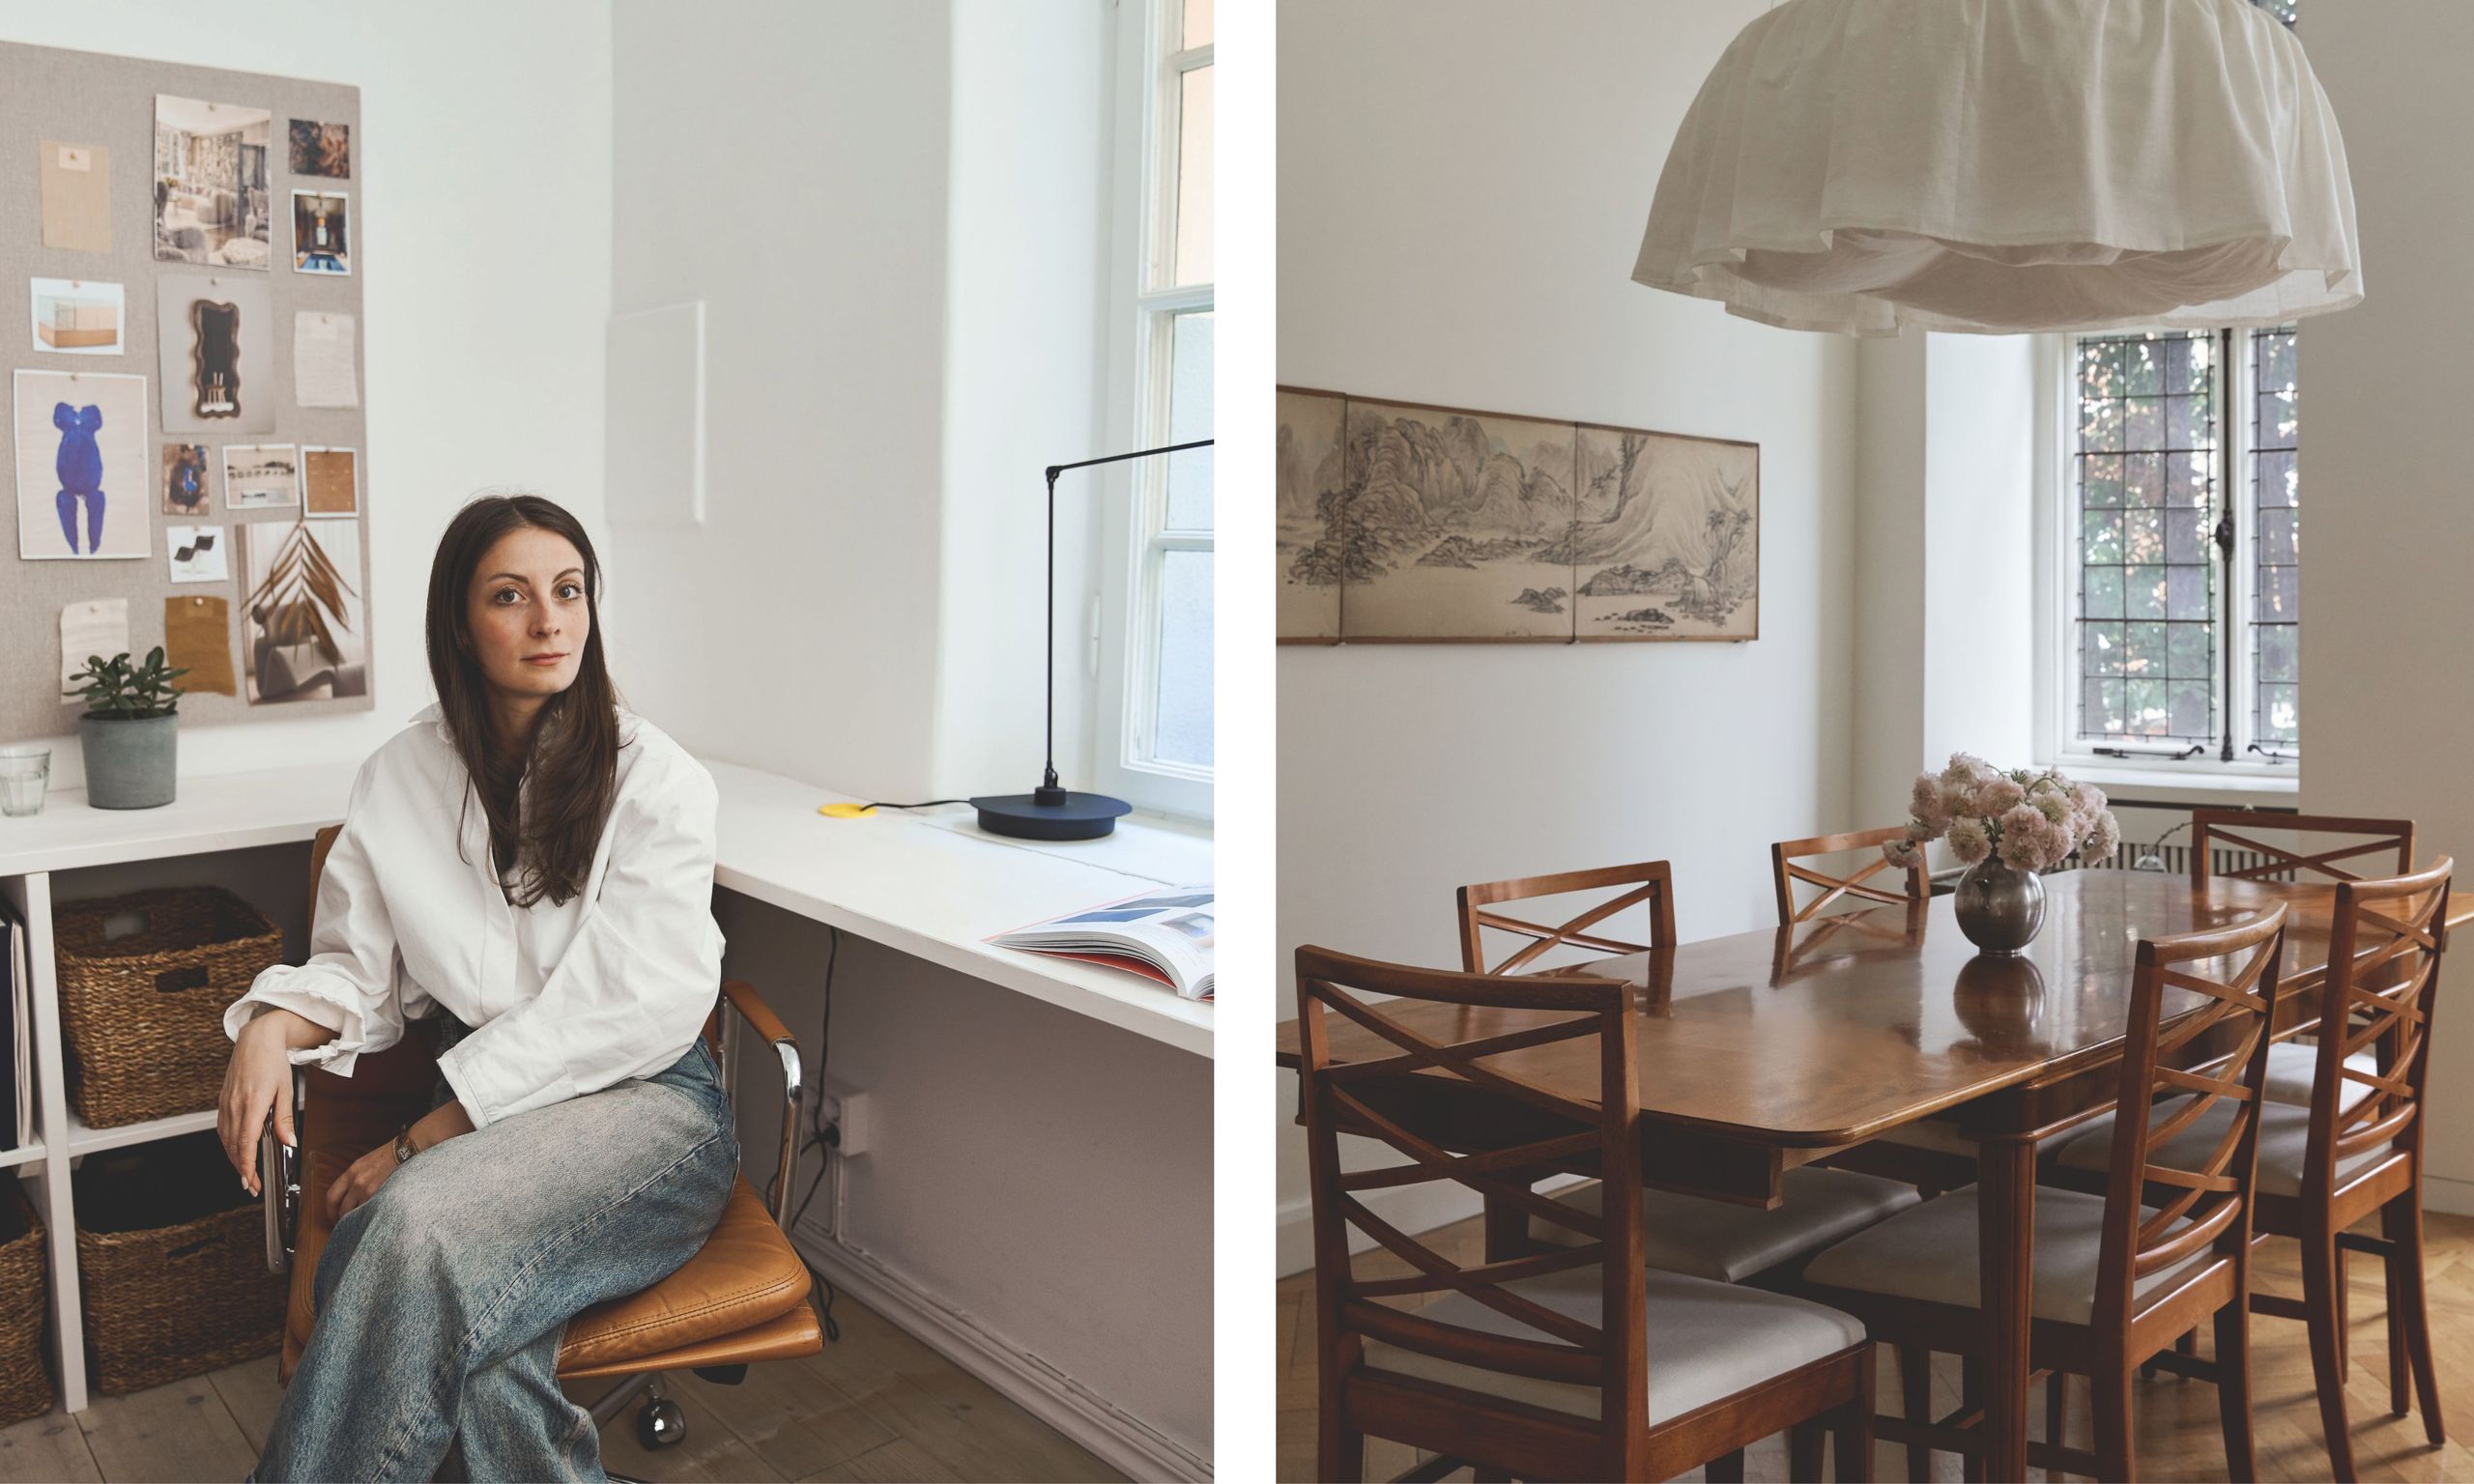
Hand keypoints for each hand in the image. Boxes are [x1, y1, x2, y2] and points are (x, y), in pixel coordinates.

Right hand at [217, 1016, 298, 1196]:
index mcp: (253, 1103)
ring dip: (234, 1160)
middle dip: (242, 1169)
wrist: (256, 1040)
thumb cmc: (274, 1062)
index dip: (247, 1165)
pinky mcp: (222, 1101)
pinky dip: (228, 1144)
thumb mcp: (286, 1090)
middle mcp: (235, 1105)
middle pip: (234, 1146)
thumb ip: (285, 1118)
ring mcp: (226, 1103)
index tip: (251, 1182)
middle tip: (252, 1186)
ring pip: (226, 1139)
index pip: (246, 1142)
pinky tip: (236, 1152)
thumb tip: (289, 1142)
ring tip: (246, 1175)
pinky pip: (222, 1128)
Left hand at [324, 1140, 401, 1224]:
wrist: (403, 1151)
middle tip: (347, 1225)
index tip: (333, 1217)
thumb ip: (352, 1179)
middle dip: (342, 1220)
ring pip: (356, 1213)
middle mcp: (356, 1182)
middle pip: (342, 1209)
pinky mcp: (380, 1194)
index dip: (329, 1210)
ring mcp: (368, 1189)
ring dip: (357, 1220)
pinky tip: (373, 1217)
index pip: (331, 1196)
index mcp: (350, 1173)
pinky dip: (369, 1216)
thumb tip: (345, 1196)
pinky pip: (370, 1211)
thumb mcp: (362, 1164)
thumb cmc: (384, 1158)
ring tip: (361, 1223)